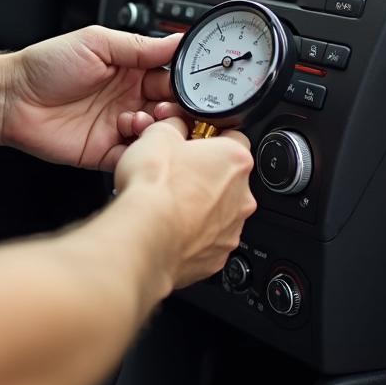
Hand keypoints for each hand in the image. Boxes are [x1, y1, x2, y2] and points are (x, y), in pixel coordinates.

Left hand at [2, 26, 185, 170]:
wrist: (12, 99)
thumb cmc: (46, 66)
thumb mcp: (96, 43)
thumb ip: (138, 46)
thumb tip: (176, 41)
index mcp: (131, 70)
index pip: (171, 77)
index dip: (184, 83)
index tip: (193, 85)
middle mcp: (129, 98)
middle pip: (170, 108)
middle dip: (176, 109)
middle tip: (164, 105)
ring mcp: (119, 126)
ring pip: (157, 134)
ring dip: (157, 128)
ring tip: (139, 118)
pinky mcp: (106, 152)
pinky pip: (134, 157)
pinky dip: (140, 152)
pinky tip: (131, 138)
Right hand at [113, 117, 255, 288]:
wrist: (144, 237)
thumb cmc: (154, 188)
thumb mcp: (157, 134)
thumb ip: (174, 126)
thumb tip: (175, 126)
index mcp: (234, 160)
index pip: (234, 138)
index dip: (209, 138)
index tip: (192, 142)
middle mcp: (241, 197)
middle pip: (227, 178)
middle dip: (204, 175)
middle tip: (176, 174)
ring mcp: (230, 230)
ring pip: (219, 212)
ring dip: (198, 207)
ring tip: (168, 204)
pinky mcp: (216, 259)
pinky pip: (207, 242)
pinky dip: (191, 235)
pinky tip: (169, 229)